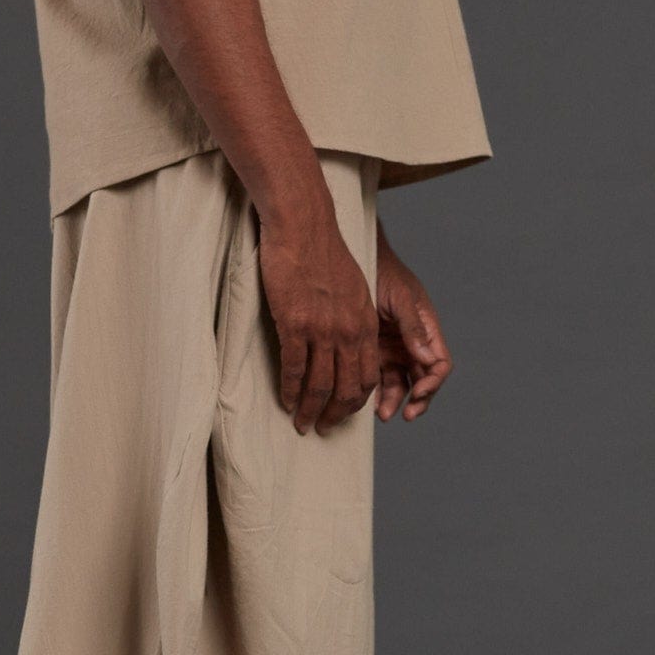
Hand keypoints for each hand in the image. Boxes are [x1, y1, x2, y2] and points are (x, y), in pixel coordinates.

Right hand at [257, 206, 379, 433]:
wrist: (303, 226)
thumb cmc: (324, 253)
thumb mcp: (354, 288)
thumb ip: (355, 319)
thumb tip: (351, 343)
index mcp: (365, 324)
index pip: (367, 377)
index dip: (355, 402)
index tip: (343, 413)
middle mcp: (349, 332)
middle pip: (347, 389)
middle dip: (335, 415)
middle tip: (322, 428)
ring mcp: (323, 330)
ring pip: (320, 385)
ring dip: (310, 410)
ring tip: (302, 423)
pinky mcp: (295, 324)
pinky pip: (295, 368)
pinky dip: (290, 390)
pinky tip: (286, 401)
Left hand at [374, 228, 451, 422]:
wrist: (354, 259)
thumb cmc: (383, 272)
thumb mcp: (402, 298)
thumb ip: (413, 327)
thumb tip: (427, 360)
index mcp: (427, 330)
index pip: (439, 364)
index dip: (434, 382)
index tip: (420, 392)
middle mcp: (412, 344)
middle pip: (422, 380)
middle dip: (416, 400)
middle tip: (405, 414)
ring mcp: (392, 349)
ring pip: (399, 384)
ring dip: (394, 401)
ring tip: (382, 414)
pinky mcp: (371, 352)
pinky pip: (376, 378)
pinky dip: (374, 393)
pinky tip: (366, 403)